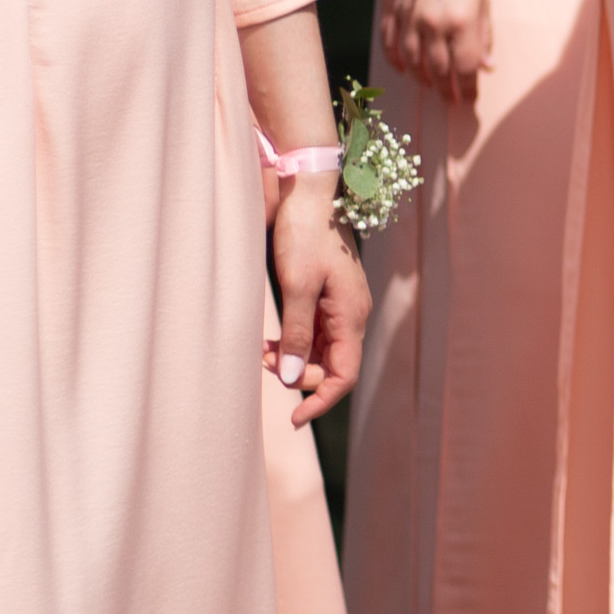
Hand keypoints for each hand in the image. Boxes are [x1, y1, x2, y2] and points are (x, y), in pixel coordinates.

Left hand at [265, 188, 370, 422]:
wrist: (308, 194)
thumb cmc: (304, 235)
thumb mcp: (297, 286)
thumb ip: (297, 334)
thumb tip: (294, 379)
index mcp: (351, 316)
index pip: (344, 376)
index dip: (320, 402)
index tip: (293, 419)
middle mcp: (351, 315)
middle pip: (332, 366)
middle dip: (300, 375)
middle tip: (263, 363)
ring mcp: (341, 305)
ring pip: (321, 349)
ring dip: (293, 358)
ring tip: (262, 351)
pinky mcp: (327, 296)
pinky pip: (313, 331)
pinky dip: (293, 340)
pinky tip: (270, 338)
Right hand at [378, 0, 493, 99]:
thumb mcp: (484, 0)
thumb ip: (484, 36)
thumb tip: (486, 67)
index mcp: (462, 21)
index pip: (465, 68)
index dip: (468, 88)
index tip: (469, 98)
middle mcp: (433, 24)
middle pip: (438, 70)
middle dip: (446, 89)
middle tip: (451, 98)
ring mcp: (408, 19)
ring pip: (413, 63)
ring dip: (423, 78)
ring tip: (431, 84)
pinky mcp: (390, 12)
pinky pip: (391, 46)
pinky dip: (398, 62)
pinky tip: (405, 69)